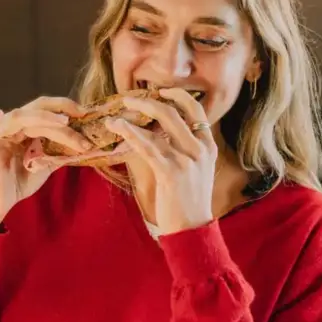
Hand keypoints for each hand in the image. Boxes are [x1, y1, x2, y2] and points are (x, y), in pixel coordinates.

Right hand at [0, 96, 91, 228]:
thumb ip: (61, 150)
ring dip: (44, 118)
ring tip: (63, 122)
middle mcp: (15, 126)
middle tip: (81, 114)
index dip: (65, 107)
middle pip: (36, 108)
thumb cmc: (22, 181)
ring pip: (21, 117)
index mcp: (28, 127)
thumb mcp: (48, 163)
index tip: (85, 112)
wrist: (3, 202)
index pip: (46, 109)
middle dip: (59, 108)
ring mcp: (1, 134)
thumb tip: (86, 142)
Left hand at [105, 88, 216, 235]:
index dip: (177, 95)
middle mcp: (200, 150)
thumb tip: (161, 134)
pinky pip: (148, 146)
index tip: (159, 91)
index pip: (196, 109)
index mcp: (208, 147)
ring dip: (133, 117)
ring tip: (114, 115)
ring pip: (159, 126)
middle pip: (174, 112)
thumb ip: (184, 150)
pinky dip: (131, 133)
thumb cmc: (187, 202)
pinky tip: (118, 128)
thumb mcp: (195, 171)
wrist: (192, 230)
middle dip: (148, 101)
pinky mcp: (171, 173)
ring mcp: (187, 161)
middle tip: (128, 99)